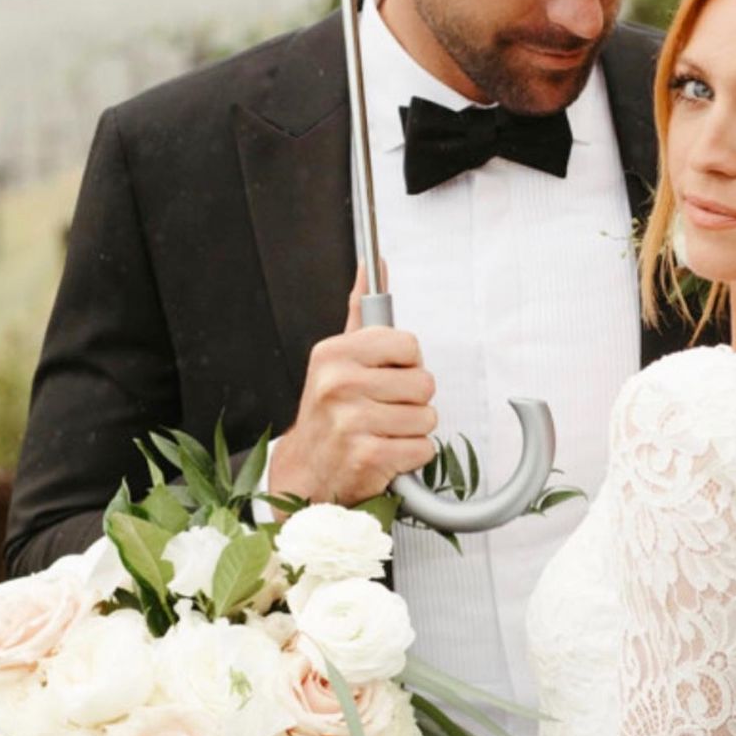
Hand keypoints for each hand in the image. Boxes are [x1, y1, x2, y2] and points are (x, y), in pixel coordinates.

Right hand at [269, 263, 437, 506]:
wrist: (308, 470)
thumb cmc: (331, 411)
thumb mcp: (339, 356)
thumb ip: (362, 310)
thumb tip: (373, 265)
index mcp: (334, 354)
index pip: (409, 344)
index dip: (408, 363)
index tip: (389, 374)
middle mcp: (338, 384)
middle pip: (424, 383)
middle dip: (412, 400)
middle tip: (383, 408)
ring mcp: (351, 422)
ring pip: (427, 417)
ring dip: (412, 430)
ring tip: (382, 431)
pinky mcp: (366, 457)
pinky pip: (422, 449)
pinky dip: (411, 456)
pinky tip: (385, 454)